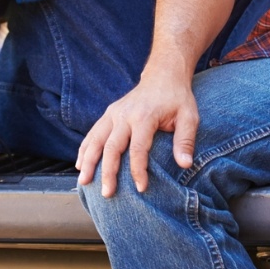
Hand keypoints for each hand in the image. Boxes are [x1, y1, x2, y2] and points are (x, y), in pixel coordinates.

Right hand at [76, 69, 198, 195]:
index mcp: (144, 116)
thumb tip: (185, 165)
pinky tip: (80, 165)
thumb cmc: (177, 99)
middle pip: (111, 147)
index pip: (138, 148)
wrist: (163, 74)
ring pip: (96, 139)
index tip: (141, 189)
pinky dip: (85, 149)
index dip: (138, 170)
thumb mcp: (189, 116)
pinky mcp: (109, 113)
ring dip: (88, 161)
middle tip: (107, 194)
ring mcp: (114, 113)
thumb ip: (185, 140)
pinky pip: (93, 133)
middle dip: (108, 172)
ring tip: (83, 183)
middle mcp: (125, 114)